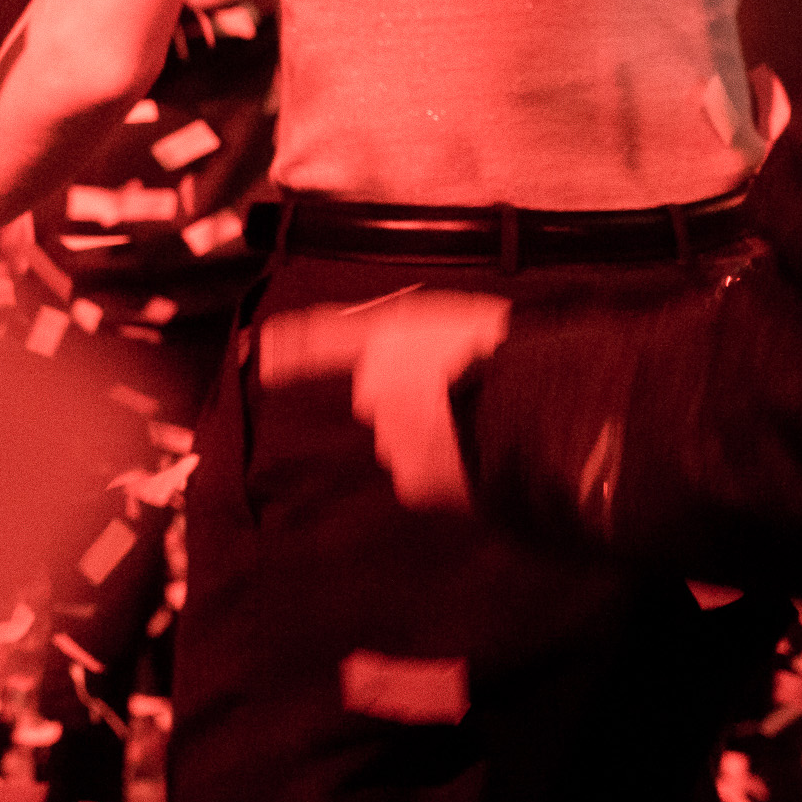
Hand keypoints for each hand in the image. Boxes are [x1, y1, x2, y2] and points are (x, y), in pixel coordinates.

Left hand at [256, 291, 511, 510]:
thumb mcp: (462, 317)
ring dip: (435, 437)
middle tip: (460, 397)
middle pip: (377, 399)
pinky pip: (427, 478)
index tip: (258, 350)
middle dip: (409, 401)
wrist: (542, 408)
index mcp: (387, 336)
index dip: (287, 346)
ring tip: (485, 427)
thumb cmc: (513, 350)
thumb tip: (407, 350)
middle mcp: (373, 387)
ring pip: (405, 440)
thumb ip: (419, 333)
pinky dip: (451, 473)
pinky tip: (486, 458)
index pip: (317, 339)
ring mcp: (389, 438)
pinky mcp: (412, 483)